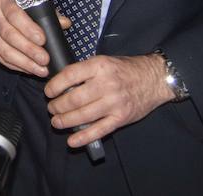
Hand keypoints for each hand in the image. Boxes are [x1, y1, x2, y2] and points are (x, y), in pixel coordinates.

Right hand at [0, 0, 70, 77]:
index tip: (42, 39)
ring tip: (41, 69)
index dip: (28, 28)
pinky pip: (2, 59)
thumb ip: (47, 13)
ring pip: (5, 50)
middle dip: (29, 50)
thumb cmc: (17, 4)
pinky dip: (17, 66)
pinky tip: (30, 70)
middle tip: (44, 59)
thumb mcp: (29, 2)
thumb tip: (64, 23)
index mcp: (4, 1)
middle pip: (9, 35)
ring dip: (24, 63)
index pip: (14, 14)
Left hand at [44, 53, 171, 147]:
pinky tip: (72, 141)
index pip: (70, 75)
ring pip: (83, 115)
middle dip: (57, 106)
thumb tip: (62, 82)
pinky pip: (99, 130)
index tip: (48, 92)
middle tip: (51, 108)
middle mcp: (106, 84)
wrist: (154, 78)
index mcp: (99, 66)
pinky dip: (84, 137)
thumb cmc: (126, 69)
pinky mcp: (121, 118)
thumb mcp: (104, 61)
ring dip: (65, 121)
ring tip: (56, 122)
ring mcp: (114, 103)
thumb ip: (85, 71)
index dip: (55, 86)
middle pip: (74, 98)